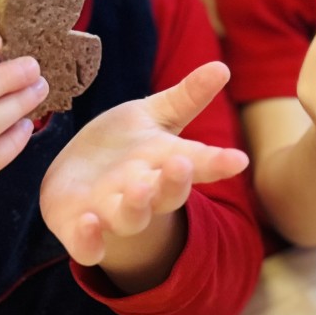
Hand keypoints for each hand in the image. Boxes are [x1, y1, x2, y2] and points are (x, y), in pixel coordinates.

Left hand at [39, 61, 247, 266]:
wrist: (76, 179)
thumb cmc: (121, 146)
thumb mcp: (151, 116)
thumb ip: (186, 97)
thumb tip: (222, 67)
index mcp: (164, 164)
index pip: (197, 163)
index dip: (218, 163)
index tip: (238, 160)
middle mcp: (143, 192)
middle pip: (167, 194)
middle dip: (175, 183)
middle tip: (181, 165)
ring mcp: (112, 214)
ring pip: (131, 219)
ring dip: (137, 207)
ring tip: (140, 188)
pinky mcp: (79, 231)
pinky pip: (86, 247)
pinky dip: (89, 241)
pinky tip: (89, 223)